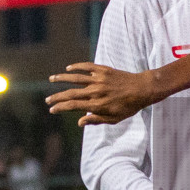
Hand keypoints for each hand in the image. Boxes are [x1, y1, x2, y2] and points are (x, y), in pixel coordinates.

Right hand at [46, 63, 160, 125]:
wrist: (143, 89)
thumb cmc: (129, 107)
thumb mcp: (114, 118)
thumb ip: (96, 120)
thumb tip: (80, 123)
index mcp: (97, 105)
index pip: (74, 106)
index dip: (61, 107)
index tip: (52, 109)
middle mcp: (96, 91)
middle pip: (71, 93)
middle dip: (57, 97)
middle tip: (47, 99)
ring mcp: (99, 79)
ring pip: (76, 78)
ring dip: (62, 78)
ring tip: (51, 79)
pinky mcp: (103, 70)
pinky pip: (87, 67)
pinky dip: (77, 67)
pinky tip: (69, 68)